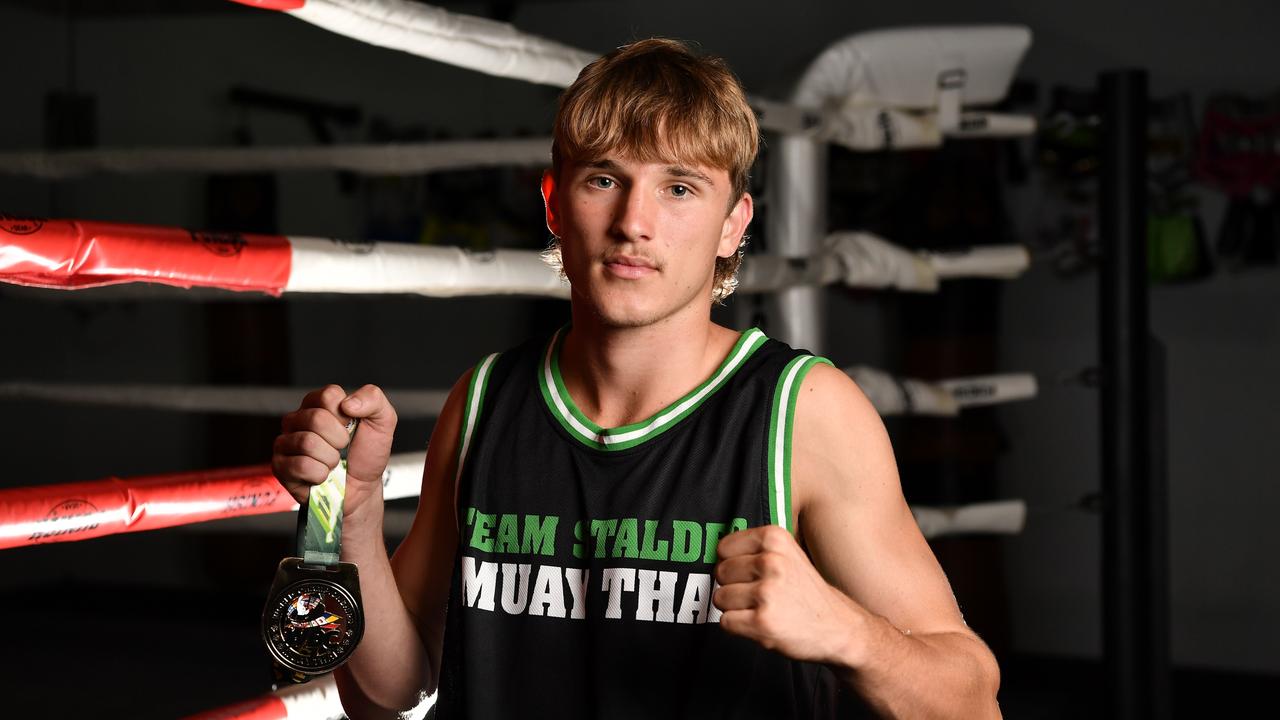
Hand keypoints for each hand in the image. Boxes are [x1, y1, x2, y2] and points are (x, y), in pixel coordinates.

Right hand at [271, 384, 397, 517]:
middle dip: (339, 439)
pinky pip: (300, 465)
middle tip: (343, 448)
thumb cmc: (366, 453)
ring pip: (307, 442)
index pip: (328, 395)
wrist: (361, 488)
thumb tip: (348, 403)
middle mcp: (298, 419)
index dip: (346, 415)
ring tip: (333, 462)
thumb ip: (372, 399)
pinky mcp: (280, 465)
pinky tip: (322, 474)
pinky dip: (320, 474)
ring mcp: (286, 442)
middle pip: (316, 418)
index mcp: (320, 403)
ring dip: (331, 458)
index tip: (352, 426)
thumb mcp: (382, 421)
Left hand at [713, 525, 866, 664]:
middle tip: (758, 594)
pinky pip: (725, 622)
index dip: (732, 563)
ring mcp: (767, 592)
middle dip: (733, 586)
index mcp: (775, 539)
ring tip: (761, 608)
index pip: (723, 548)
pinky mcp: (762, 622)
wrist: (837, 627)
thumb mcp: (787, 555)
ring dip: (735, 608)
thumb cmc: (807, 593)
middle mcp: (771, 562)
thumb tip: (715, 553)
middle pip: (720, 573)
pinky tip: (761, 623)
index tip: (748, 573)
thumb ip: (754, 550)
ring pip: (720, 598)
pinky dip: (738, 627)